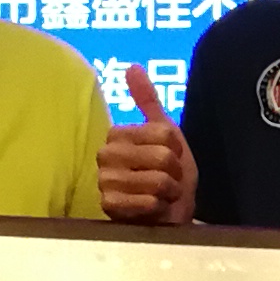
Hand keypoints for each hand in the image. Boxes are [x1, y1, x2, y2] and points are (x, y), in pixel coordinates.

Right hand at [96, 63, 197, 223]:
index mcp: (117, 135)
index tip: (169, 158)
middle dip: (173, 172)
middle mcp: (105, 155)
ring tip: (160, 195)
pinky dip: (157, 207)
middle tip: (166, 180)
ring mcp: (104, 182)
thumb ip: (148, 101)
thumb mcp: (166, 134)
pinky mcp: (108, 208)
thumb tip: (132, 66)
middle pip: (160, 155)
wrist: (169, 214)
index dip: (175, 148)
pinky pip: (145, 202)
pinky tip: (152, 210)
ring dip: (167, 192)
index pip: (162, 133)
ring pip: (155, 180)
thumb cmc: (168, 174)